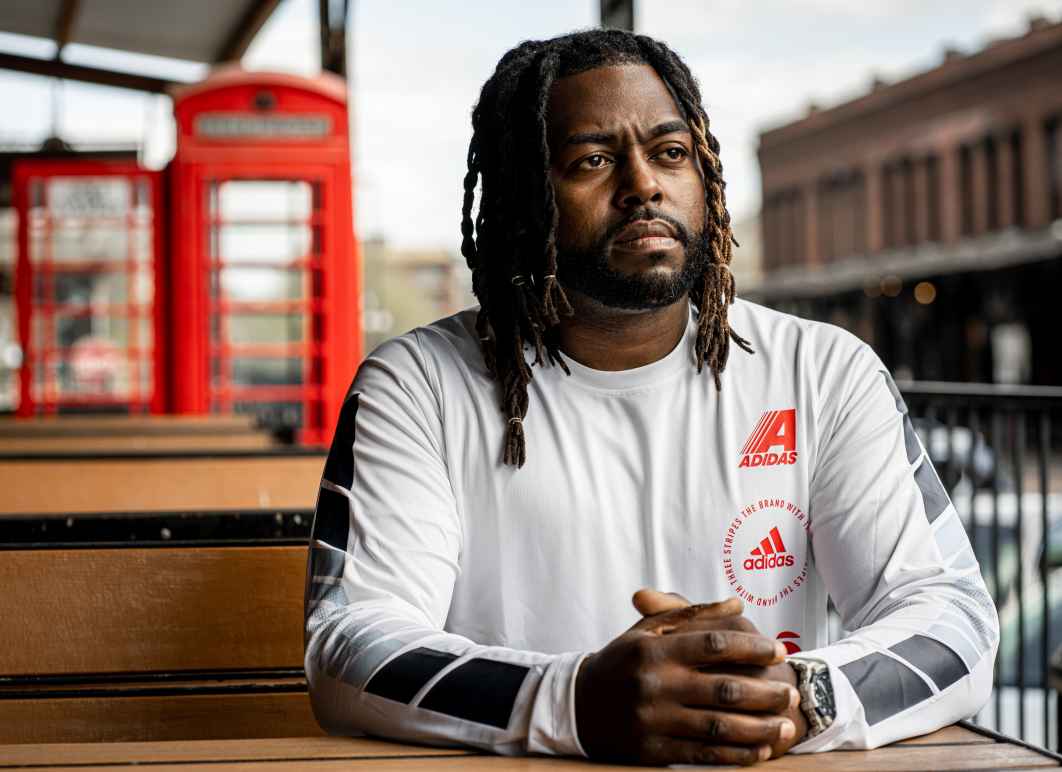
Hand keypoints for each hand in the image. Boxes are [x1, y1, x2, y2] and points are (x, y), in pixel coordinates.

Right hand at [574, 597, 799, 765]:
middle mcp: (655, 683)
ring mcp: (653, 720)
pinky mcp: (651, 752)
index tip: (779, 652)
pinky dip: (735, 755)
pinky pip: (702, 755)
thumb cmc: (621, 662)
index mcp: (655, 649)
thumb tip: (736, 603)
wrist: (576, 704)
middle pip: (724, 688)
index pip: (714, 644)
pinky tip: (759, 751)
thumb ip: (692, 615)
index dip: (752, 648)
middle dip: (766, 693)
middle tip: (792, 694)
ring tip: (787, 727)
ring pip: (719, 726)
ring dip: (759, 729)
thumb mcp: (647, 630)